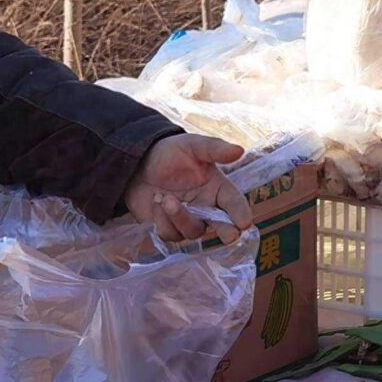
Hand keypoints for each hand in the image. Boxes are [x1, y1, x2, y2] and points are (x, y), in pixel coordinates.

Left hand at [124, 134, 251, 242]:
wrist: (136, 163)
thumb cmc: (168, 152)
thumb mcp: (192, 146)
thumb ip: (215, 149)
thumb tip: (240, 150)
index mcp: (218, 189)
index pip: (234, 203)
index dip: (241, 213)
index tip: (244, 222)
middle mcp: (207, 208)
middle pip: (222, 227)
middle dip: (227, 232)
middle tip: (229, 235)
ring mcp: (188, 221)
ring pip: (193, 232)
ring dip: (179, 217)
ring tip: (163, 197)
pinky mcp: (169, 229)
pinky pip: (170, 234)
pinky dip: (161, 219)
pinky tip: (155, 201)